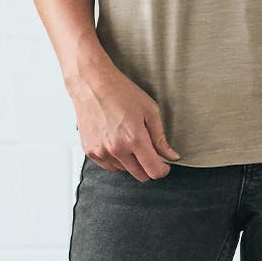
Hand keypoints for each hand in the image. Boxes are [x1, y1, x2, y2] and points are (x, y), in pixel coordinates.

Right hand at [68, 61, 181, 181]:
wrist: (92, 84)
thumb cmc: (121, 92)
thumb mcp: (149, 110)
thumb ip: (160, 137)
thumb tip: (172, 156)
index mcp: (135, 139)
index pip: (154, 171)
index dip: (163, 170)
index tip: (164, 164)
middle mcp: (117, 149)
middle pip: (140, 175)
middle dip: (148, 167)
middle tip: (148, 150)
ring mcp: (101, 152)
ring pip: (124, 171)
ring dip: (131, 162)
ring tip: (128, 140)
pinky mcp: (90, 151)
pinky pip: (108, 166)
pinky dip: (115, 159)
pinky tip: (116, 141)